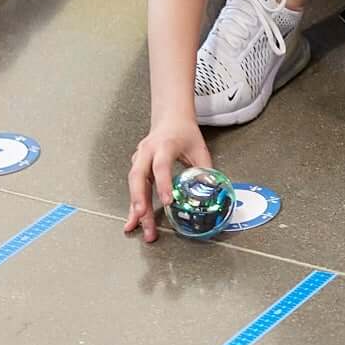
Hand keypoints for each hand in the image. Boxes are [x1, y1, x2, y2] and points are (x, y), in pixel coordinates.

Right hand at [126, 117, 212, 242]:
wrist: (170, 117)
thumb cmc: (184, 132)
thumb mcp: (200, 149)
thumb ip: (205, 170)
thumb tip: (211, 193)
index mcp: (165, 145)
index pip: (161, 166)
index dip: (163, 183)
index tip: (168, 201)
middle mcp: (147, 152)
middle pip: (138, 176)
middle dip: (139, 198)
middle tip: (142, 216)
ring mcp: (139, 159)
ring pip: (133, 184)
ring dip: (134, 206)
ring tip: (136, 227)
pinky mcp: (137, 167)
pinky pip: (134, 187)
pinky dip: (133, 205)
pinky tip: (133, 221)